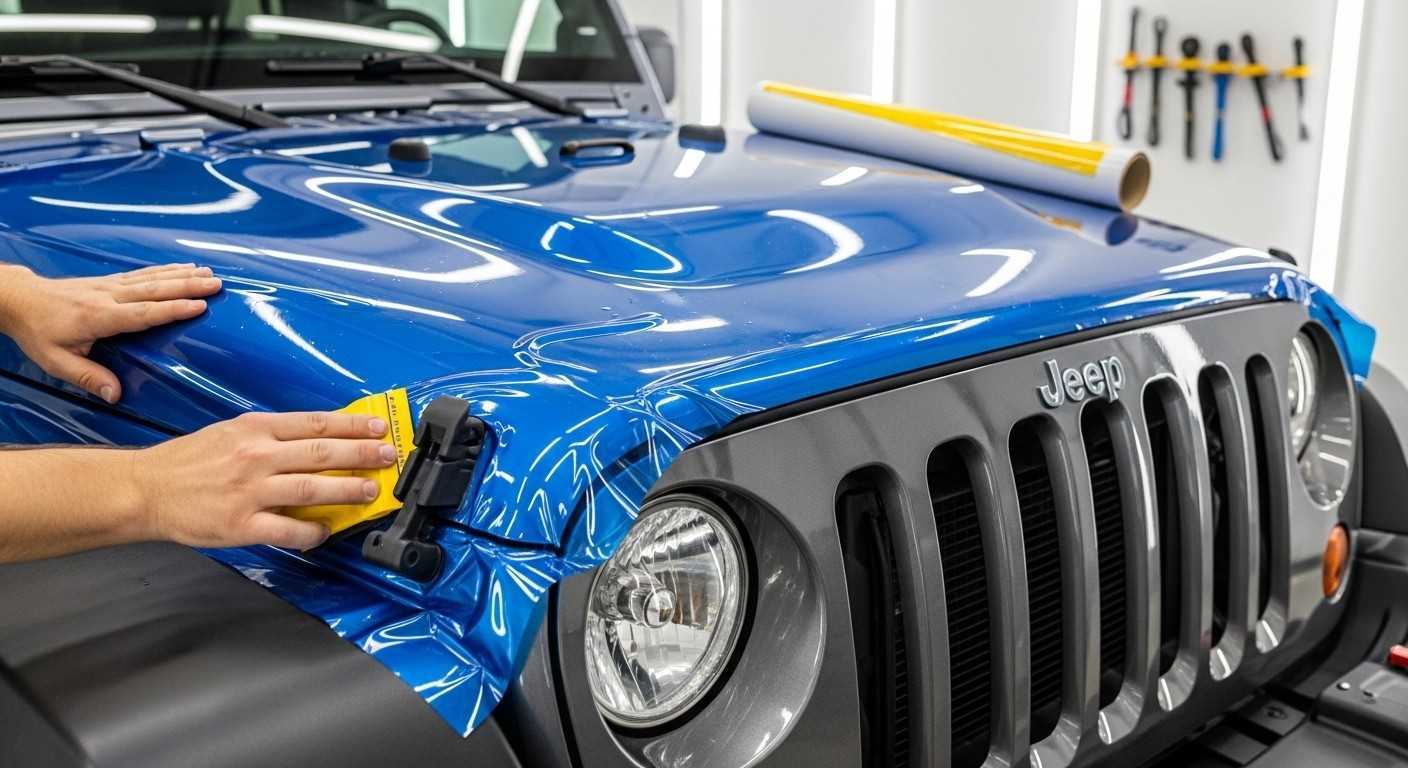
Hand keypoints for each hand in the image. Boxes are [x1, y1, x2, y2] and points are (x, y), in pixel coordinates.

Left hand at [0, 263, 221, 402]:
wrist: (20, 300)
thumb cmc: (39, 332)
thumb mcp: (56, 362)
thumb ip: (88, 377)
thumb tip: (116, 395)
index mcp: (98, 317)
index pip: (142, 313)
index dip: (172, 309)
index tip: (199, 306)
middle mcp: (108, 297)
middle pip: (154, 290)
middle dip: (187, 287)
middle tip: (216, 284)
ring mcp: (110, 285)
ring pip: (152, 278)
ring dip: (182, 276)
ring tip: (209, 274)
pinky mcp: (110, 281)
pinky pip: (143, 274)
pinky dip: (166, 269)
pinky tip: (184, 267)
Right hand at [134, 411, 395, 550]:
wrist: (146, 489)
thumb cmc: (189, 461)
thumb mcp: (231, 432)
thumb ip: (273, 436)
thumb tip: (320, 439)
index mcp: (255, 429)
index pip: (316, 423)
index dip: (353, 425)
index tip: (380, 426)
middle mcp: (256, 456)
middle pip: (322, 452)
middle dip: (362, 454)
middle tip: (389, 457)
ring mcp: (249, 491)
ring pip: (311, 488)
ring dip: (347, 489)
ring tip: (370, 491)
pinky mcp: (242, 524)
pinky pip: (288, 530)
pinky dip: (312, 532)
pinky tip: (326, 530)